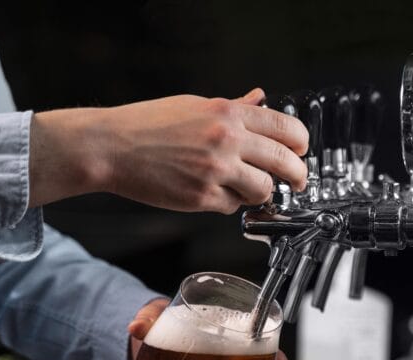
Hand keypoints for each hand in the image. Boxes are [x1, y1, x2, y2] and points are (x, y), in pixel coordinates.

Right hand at [29, 89, 308, 213]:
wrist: (112, 147)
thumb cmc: (148, 124)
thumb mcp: (195, 105)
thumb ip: (234, 107)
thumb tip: (261, 100)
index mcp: (228, 114)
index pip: (287, 129)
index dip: (300, 144)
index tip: (300, 152)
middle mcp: (227, 141)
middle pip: (285, 163)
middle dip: (297, 176)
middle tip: (297, 182)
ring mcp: (216, 171)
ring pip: (263, 190)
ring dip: (260, 192)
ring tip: (246, 188)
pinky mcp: (202, 198)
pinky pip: (233, 206)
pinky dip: (228, 202)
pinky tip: (213, 192)